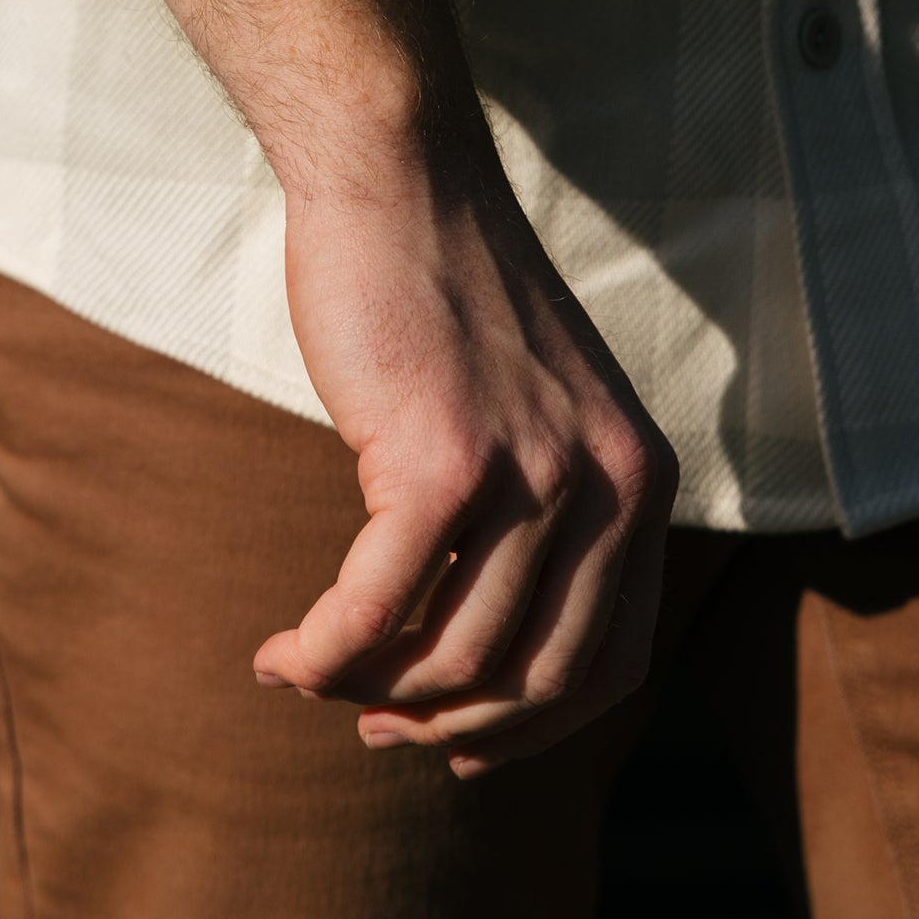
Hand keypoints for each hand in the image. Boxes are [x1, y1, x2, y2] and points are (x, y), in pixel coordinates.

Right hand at [263, 148, 677, 775]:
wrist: (396, 174)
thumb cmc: (438, 285)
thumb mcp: (534, 402)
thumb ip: (543, 503)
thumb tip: (482, 646)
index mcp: (638, 475)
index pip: (612, 662)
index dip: (532, 729)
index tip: (458, 744)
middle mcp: (605, 483)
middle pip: (538, 680)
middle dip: (447, 726)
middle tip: (373, 728)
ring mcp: (528, 473)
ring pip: (454, 657)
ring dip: (368, 692)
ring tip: (307, 675)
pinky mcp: (440, 459)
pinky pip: (377, 608)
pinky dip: (323, 653)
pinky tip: (280, 654)